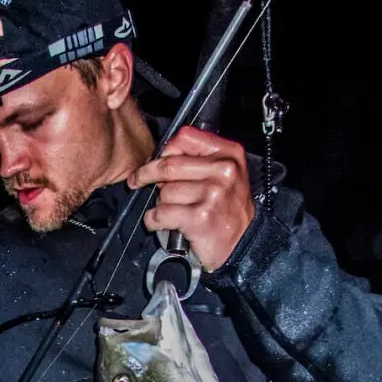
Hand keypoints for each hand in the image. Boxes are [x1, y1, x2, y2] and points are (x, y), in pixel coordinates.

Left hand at [127, 125, 254, 272]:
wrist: (244, 244)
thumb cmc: (228, 210)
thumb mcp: (224, 175)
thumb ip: (199, 159)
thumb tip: (162, 154)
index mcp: (229, 154)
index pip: (185, 137)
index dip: (165, 149)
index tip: (155, 160)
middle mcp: (223, 170)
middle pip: (169, 165)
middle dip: (147, 174)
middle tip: (137, 180)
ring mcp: (212, 194)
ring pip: (164, 192)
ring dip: (160, 204)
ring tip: (173, 211)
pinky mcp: (199, 217)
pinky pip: (160, 213)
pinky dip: (154, 220)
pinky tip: (162, 223)